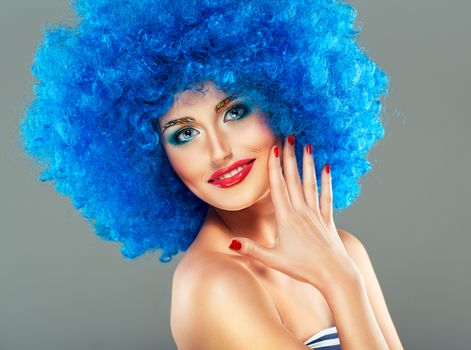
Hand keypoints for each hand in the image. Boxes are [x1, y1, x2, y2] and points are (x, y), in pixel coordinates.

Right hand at [228, 134, 357, 291]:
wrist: (334, 274)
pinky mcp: (327, 219)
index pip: (278, 186)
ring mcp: (316, 213)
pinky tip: (327, 168)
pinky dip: (327, 181)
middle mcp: (301, 211)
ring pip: (310, 183)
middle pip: (293, 179)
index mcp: (286, 218)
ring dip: (307, 164)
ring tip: (306, 146)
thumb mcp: (273, 259)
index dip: (275, 166)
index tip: (273, 148)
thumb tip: (230, 243)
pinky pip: (326, 196)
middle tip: (288, 137)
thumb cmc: (303, 268)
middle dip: (290, 157)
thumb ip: (251, 249)